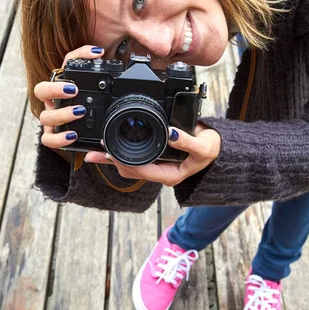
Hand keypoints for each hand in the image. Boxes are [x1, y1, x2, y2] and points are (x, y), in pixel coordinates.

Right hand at [34, 45, 103, 148]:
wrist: (95, 129)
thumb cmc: (93, 102)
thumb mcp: (98, 83)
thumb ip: (95, 65)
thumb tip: (98, 53)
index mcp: (62, 84)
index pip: (61, 67)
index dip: (75, 59)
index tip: (88, 67)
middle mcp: (53, 100)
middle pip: (40, 90)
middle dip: (54, 89)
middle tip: (73, 90)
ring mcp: (52, 118)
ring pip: (45, 116)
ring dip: (61, 114)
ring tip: (80, 112)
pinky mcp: (54, 135)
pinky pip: (48, 139)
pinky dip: (58, 139)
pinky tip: (72, 135)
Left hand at [85, 124, 220, 186]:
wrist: (218, 148)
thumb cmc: (212, 150)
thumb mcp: (203, 147)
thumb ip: (187, 142)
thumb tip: (170, 133)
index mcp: (169, 175)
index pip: (140, 170)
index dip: (122, 161)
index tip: (109, 152)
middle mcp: (160, 173)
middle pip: (129, 169)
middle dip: (110, 161)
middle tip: (91, 154)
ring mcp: (157, 167)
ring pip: (129, 164)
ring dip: (113, 157)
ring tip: (96, 150)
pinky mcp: (156, 159)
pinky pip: (134, 157)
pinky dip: (122, 152)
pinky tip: (111, 146)